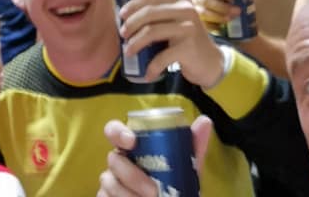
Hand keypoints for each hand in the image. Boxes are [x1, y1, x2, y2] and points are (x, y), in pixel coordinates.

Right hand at [97, 116, 212, 196]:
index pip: (114, 131)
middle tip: (153, 190)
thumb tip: (204, 120)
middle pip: (113, 159)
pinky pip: (104, 196)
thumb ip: (194, 147)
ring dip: (128, 194)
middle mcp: (118, 162)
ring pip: (108, 182)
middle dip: (132, 175)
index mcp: (133, 148)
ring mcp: (109, 182)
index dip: (118, 132)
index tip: (132, 141)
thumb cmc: (175, 188)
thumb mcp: (187, 169)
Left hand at [119, 0, 223, 86]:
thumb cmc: (187, 40)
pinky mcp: (189, 48)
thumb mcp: (176, 21)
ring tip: (128, 52)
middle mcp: (186, 10)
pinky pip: (162, 57)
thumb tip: (126, 15)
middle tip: (123, 35)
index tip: (121, 16)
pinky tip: (147, 74)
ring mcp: (189, 28)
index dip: (133, 6)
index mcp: (180, 0)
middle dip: (131, 24)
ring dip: (135, 43)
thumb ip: (159, 15)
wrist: (211, 62)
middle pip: (149, 13)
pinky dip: (151, 67)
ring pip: (152, 32)